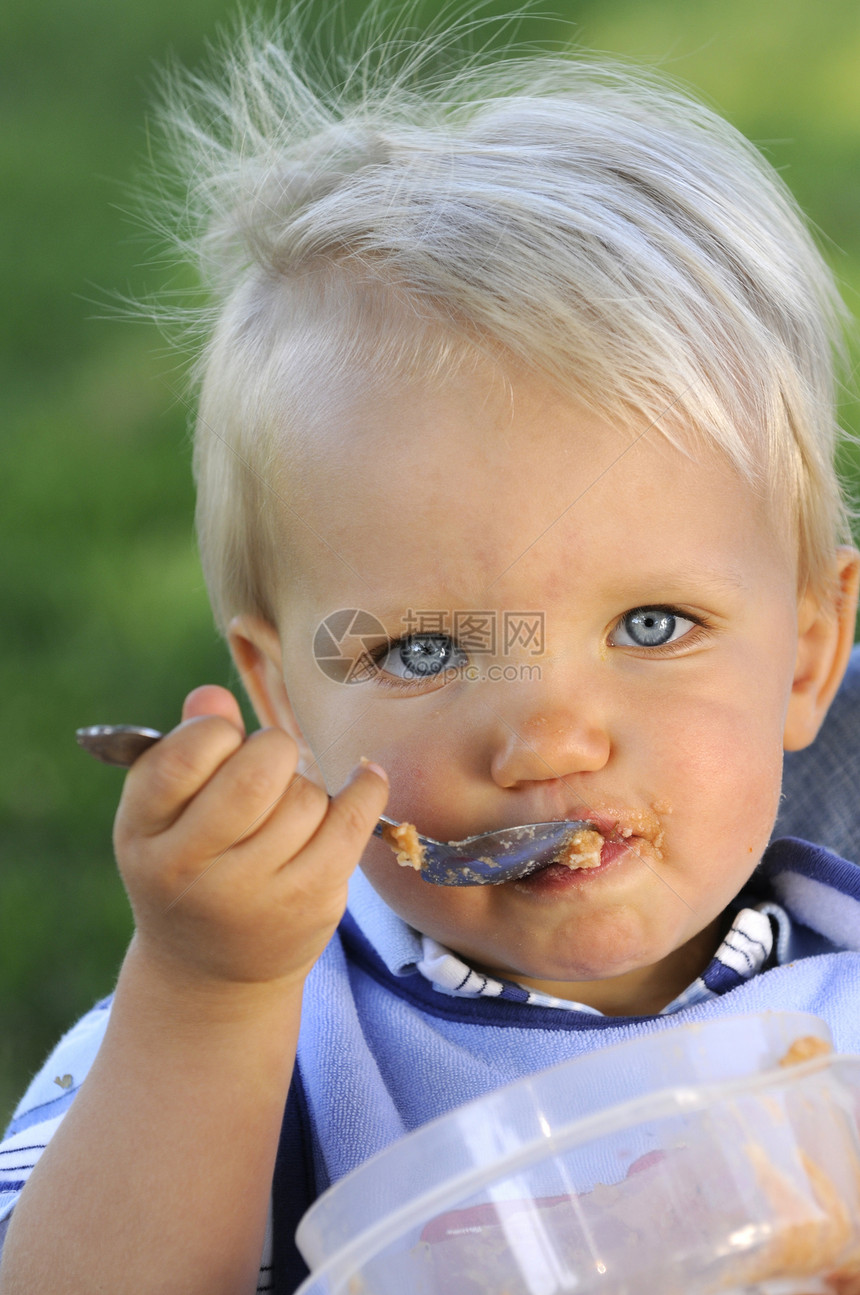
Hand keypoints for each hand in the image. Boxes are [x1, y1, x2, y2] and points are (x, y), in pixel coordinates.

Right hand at [113, 685, 387, 991]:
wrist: (212, 972)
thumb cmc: (189, 864)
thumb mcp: (166, 813)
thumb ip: (187, 748)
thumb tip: (212, 695)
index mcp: (144, 832)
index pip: (184, 754)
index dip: (214, 732)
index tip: (223, 739)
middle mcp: (191, 868)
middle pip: (256, 772)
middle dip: (272, 751)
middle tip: (268, 765)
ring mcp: (253, 894)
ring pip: (304, 797)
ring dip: (304, 789)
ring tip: (285, 812)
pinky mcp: (309, 902)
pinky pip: (350, 823)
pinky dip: (364, 791)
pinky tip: (366, 779)